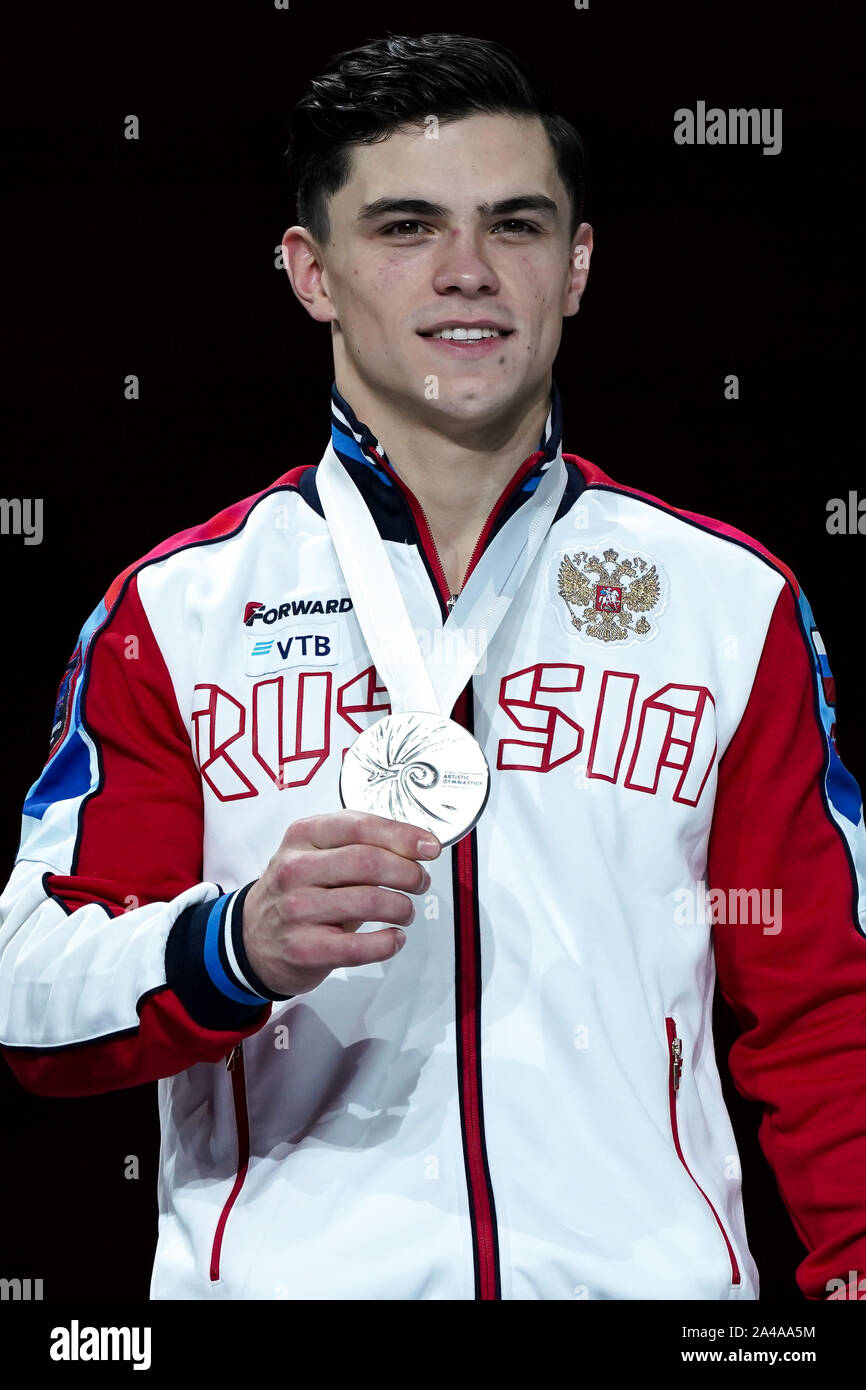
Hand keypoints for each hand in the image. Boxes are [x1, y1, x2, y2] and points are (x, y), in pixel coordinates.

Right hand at [242, 811, 440, 996]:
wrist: (252, 938)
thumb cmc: (297, 891)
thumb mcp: (316, 853)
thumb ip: (359, 844)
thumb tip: (416, 844)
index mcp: (303, 836)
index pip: (360, 826)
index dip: (402, 836)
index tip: (429, 847)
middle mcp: (295, 869)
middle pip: (368, 862)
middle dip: (408, 873)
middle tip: (421, 882)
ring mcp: (297, 910)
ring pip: (369, 902)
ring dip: (402, 907)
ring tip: (406, 911)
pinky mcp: (304, 949)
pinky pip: (359, 946)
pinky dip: (387, 942)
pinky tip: (393, 938)